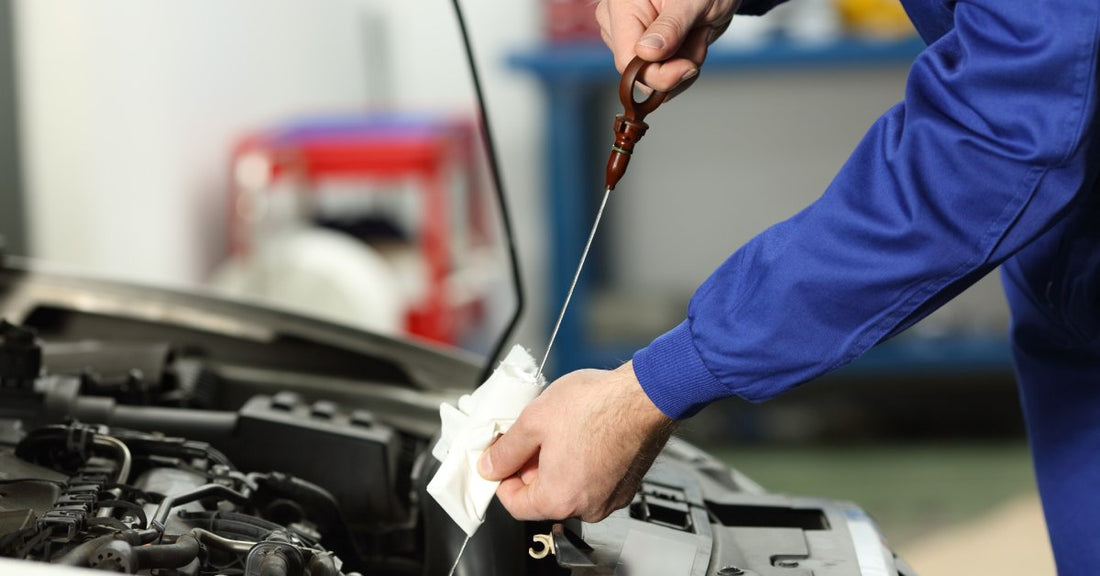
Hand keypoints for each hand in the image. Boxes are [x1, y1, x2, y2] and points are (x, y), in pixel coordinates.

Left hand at [477, 362, 674, 522]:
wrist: (644, 395)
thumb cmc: (598, 406)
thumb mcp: (533, 421)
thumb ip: (505, 450)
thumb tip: (491, 466)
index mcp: (560, 499)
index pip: (515, 505)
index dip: (501, 478)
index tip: (501, 460)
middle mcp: (588, 507)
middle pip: (543, 497)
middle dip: (531, 468)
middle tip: (530, 437)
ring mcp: (610, 497)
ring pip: (569, 487)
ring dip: (557, 464)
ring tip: (558, 430)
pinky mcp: (626, 484)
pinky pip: (593, 480)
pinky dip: (582, 463)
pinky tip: (582, 434)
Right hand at [596, 0, 739, 95]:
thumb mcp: (692, 1)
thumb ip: (670, 26)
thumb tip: (646, 53)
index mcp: (621, 7)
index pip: (627, 61)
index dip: (659, 74)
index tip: (689, 68)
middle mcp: (618, 25)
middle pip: (640, 74)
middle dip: (677, 64)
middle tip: (700, 33)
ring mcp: (630, 39)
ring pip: (653, 79)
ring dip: (683, 63)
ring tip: (697, 32)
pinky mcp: (644, 52)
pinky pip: (661, 78)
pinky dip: (683, 65)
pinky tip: (692, 40)